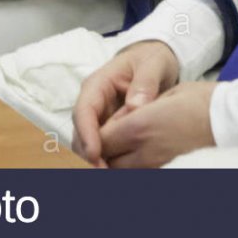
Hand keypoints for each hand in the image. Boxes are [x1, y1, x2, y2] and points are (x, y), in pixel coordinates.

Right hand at [72, 41, 179, 166]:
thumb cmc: (151, 59)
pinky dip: (108, 161)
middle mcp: (93, 102)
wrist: (155, 60)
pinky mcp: (109, 128)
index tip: (94, 154)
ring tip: (111, 178)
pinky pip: (104, 147)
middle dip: (89, 155)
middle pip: (82, 132)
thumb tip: (135, 105)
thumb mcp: (153, 64)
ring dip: (96, 162)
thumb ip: (145, 82)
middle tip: (104, 174)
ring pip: (89, 143)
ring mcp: (100, 116)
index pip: (84, 110)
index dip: (86, 134)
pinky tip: (119, 173)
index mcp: (98, 84)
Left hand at [98, 81, 216, 168]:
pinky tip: (135, 154)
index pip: (100, 139)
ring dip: (113, 161)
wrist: (230, 119)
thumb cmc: (199, 100)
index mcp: (138, 126)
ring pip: (120, 171)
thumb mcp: (164, 94)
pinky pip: (138, 173)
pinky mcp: (167, 170)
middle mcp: (143, 150)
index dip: (93, 135)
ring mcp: (155, 164)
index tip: (97, 127)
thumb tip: (120, 117)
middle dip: (99, 151)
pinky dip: (130, 166)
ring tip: (117, 147)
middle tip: (103, 138)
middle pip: (106, 160)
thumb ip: (136, 108)